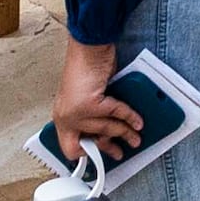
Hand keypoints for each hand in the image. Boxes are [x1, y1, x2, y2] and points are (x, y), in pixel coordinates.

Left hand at [50, 37, 146, 159]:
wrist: (87, 46)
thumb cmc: (85, 65)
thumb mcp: (84, 96)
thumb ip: (91, 115)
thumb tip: (108, 129)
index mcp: (62, 117)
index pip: (70, 147)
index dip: (87, 153)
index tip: (100, 153)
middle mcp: (66, 117)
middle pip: (88, 145)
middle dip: (106, 149)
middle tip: (118, 153)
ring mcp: (76, 113)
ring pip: (107, 129)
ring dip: (125, 134)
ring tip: (135, 138)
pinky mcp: (90, 105)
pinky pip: (116, 114)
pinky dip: (130, 117)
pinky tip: (137, 121)